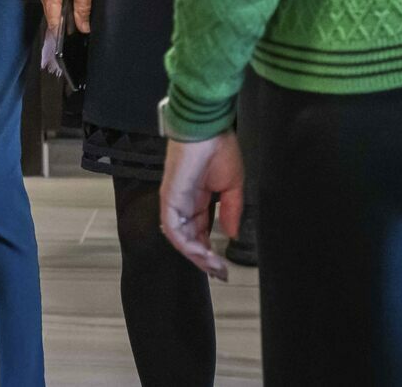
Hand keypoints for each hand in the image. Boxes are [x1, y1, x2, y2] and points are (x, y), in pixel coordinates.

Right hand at [35, 0, 98, 34]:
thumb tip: (83, 28)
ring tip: (82, 14)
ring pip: (54, 8)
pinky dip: (64, 4)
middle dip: (67, 23)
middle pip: (52, 15)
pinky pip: (54, 0)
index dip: (63, 33)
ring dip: (66, 12)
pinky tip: (76, 3)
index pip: (52, 20)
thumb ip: (83, 7)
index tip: (74, 42)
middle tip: (84, 27)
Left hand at [160, 133, 243, 280]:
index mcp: (198, 198)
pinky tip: (202, 252)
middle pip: (189, 239)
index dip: (210, 250)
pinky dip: (186, 243)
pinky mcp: (168, 198)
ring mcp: (174, 201)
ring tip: (213, 266)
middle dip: (203, 258)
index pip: (200, 231)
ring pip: (180, 238)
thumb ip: (231, 211)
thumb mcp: (233, 185)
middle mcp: (184, 203)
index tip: (223, 265)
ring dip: (196, 255)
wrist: (207, 130)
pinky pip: (173, 228)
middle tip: (219, 272)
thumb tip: (232, 234)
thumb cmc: (219, 150)